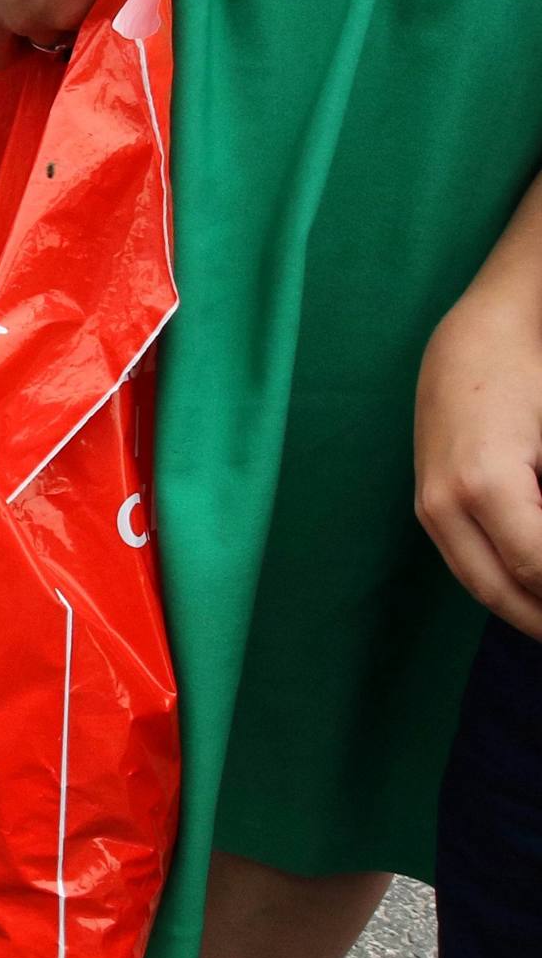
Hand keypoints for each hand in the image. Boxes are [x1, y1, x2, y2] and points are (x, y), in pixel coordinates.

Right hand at [417, 288, 541, 637]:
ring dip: (521, 610)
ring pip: (479, 583)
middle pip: (501, 591)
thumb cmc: (535, 375)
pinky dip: (501, 582)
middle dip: (541, 620)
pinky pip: (467, 560)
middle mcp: (444, 504)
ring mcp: (429, 505)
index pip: (537, 570)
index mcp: (483, 485)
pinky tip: (532, 590)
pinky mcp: (428, 501)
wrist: (478, 337)